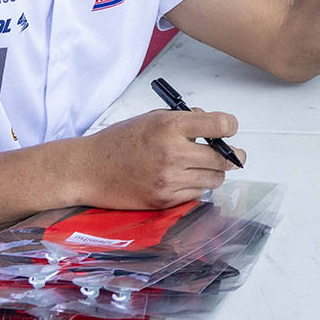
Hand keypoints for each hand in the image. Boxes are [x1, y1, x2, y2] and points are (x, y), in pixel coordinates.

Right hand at [69, 108, 241, 210]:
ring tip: (202, 165)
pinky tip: (184, 178)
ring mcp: (169, 180)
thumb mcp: (152, 118)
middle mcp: (172, 153)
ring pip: (214, 179)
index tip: (228, 129)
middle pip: (223, 158)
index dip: (229, 126)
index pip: (220, 125)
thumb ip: (185, 120)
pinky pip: (197, 194)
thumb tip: (214, 127)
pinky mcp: (164, 201)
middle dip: (230, 154)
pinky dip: (196, 186)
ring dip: (214, 172)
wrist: (89, 169)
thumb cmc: (120, 141)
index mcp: (170, 127)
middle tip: (230, 153)